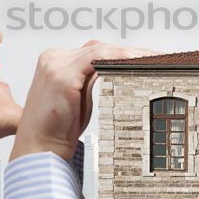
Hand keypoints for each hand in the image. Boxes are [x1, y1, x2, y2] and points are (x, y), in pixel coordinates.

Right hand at [10, 40, 158, 161]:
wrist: (40, 150)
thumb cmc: (57, 130)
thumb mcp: (78, 97)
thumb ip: (91, 78)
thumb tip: (117, 68)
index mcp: (55, 61)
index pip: (95, 50)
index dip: (123, 53)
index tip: (147, 58)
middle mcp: (54, 58)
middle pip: (101, 48)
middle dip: (131, 52)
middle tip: (159, 58)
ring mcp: (56, 64)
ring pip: (102, 50)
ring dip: (131, 54)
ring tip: (154, 60)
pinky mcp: (61, 75)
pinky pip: (98, 59)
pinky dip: (120, 59)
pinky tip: (137, 64)